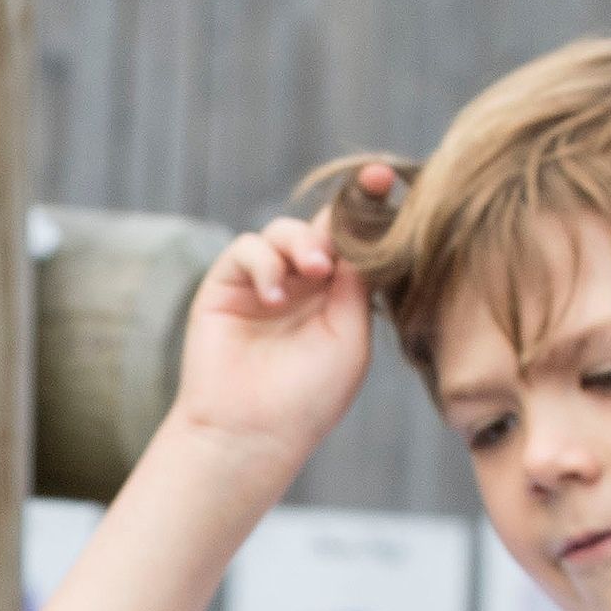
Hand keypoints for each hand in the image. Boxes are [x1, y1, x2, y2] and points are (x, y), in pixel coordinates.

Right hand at [160, 173, 387, 481]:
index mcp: (337, 298)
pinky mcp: (225, 287)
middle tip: (358, 213)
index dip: (369, 208)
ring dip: (303, 243)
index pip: (354, 242)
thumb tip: (360, 232)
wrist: (251, 433)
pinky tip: (275, 297)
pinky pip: (247, 249)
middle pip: (321, 226)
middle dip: (341, 210)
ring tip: (314, 273)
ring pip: (283, 230)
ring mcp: (262, 284)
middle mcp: (301, 286)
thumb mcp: (350, 336)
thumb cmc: (308, 398)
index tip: (384, 178)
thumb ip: (356, 283)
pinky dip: (265, 263)